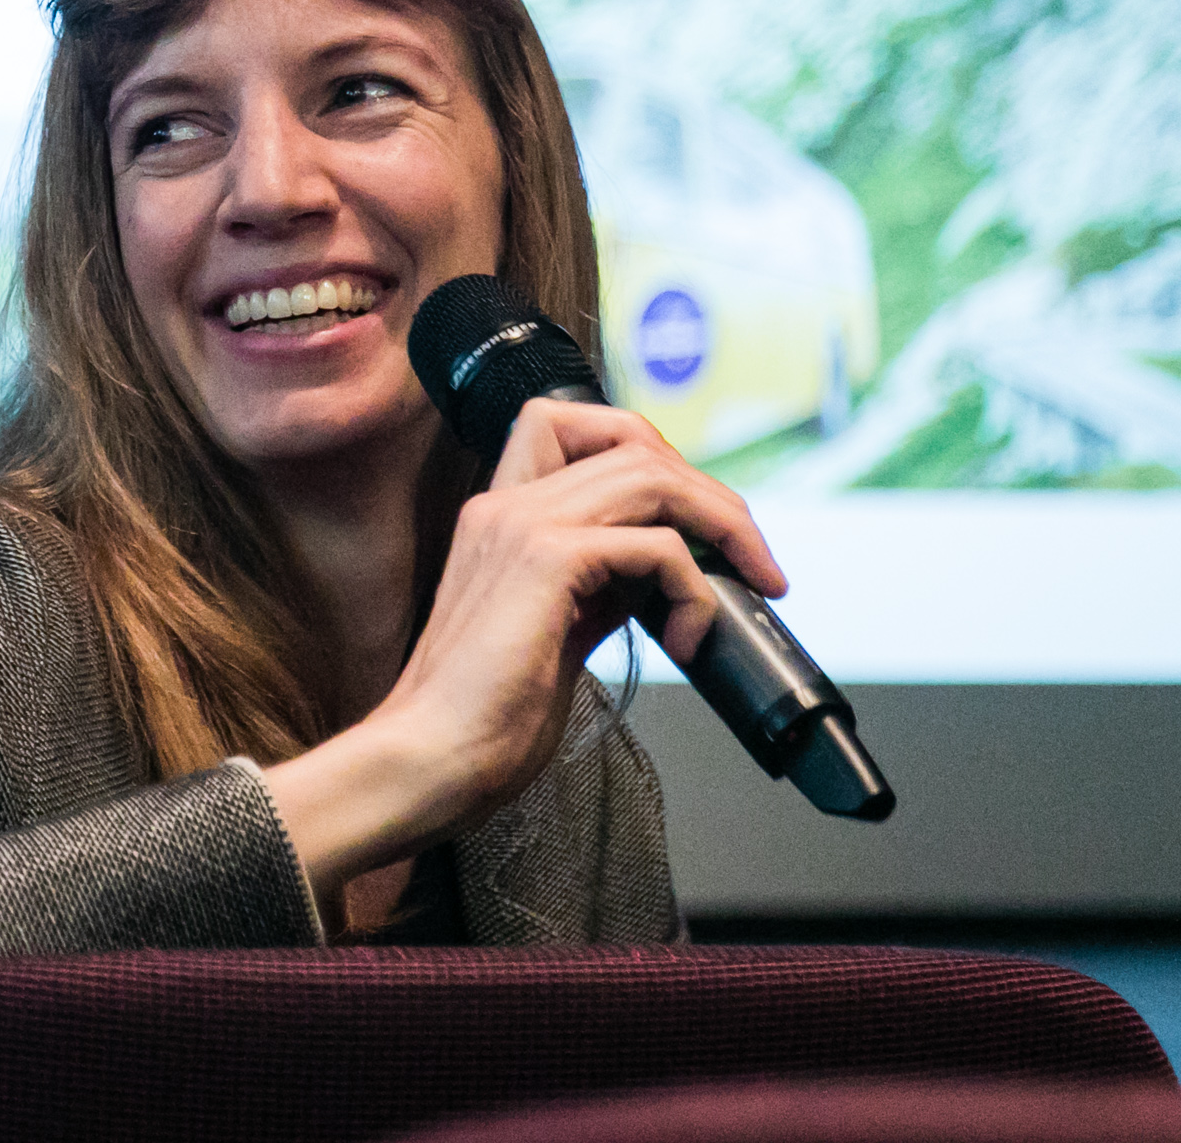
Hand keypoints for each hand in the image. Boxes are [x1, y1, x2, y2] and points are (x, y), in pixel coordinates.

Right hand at [262, 400, 780, 909]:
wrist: (429, 757)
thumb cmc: (483, 716)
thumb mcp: (553, 629)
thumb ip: (597, 584)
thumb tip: (661, 570)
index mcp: (499, 514)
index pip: (569, 425)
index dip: (642, 450)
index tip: (687, 516)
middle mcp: (507, 504)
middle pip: (631, 439)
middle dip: (710, 493)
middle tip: (751, 558)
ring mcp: (523, 526)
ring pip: (651, 475)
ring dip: (721, 526)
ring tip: (747, 583)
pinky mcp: (547, 563)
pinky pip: (656, 546)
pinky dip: (694, 589)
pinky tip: (688, 640)